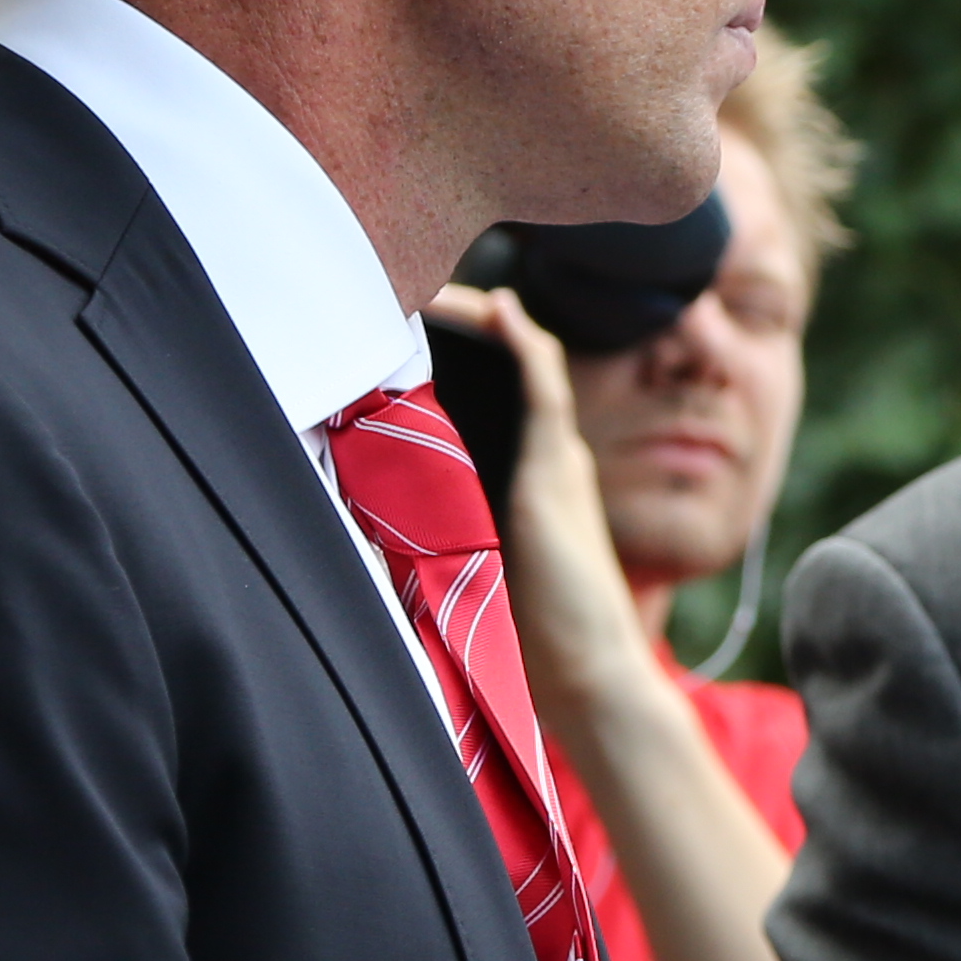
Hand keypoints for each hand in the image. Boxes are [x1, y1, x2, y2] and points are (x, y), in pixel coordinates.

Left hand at [428, 283, 654, 741]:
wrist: (588, 676)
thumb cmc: (529, 644)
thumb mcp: (471, 578)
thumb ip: (437, 543)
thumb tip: (372, 534)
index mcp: (531, 483)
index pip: (498, 395)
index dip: (460, 356)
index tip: (404, 329)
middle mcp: (550, 460)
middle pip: (512, 366)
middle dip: (464, 324)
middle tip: (412, 288)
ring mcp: (558, 459)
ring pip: (526, 361)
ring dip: (484, 317)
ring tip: (436, 285)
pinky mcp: (557, 468)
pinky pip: (544, 382)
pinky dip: (523, 340)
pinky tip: (496, 309)